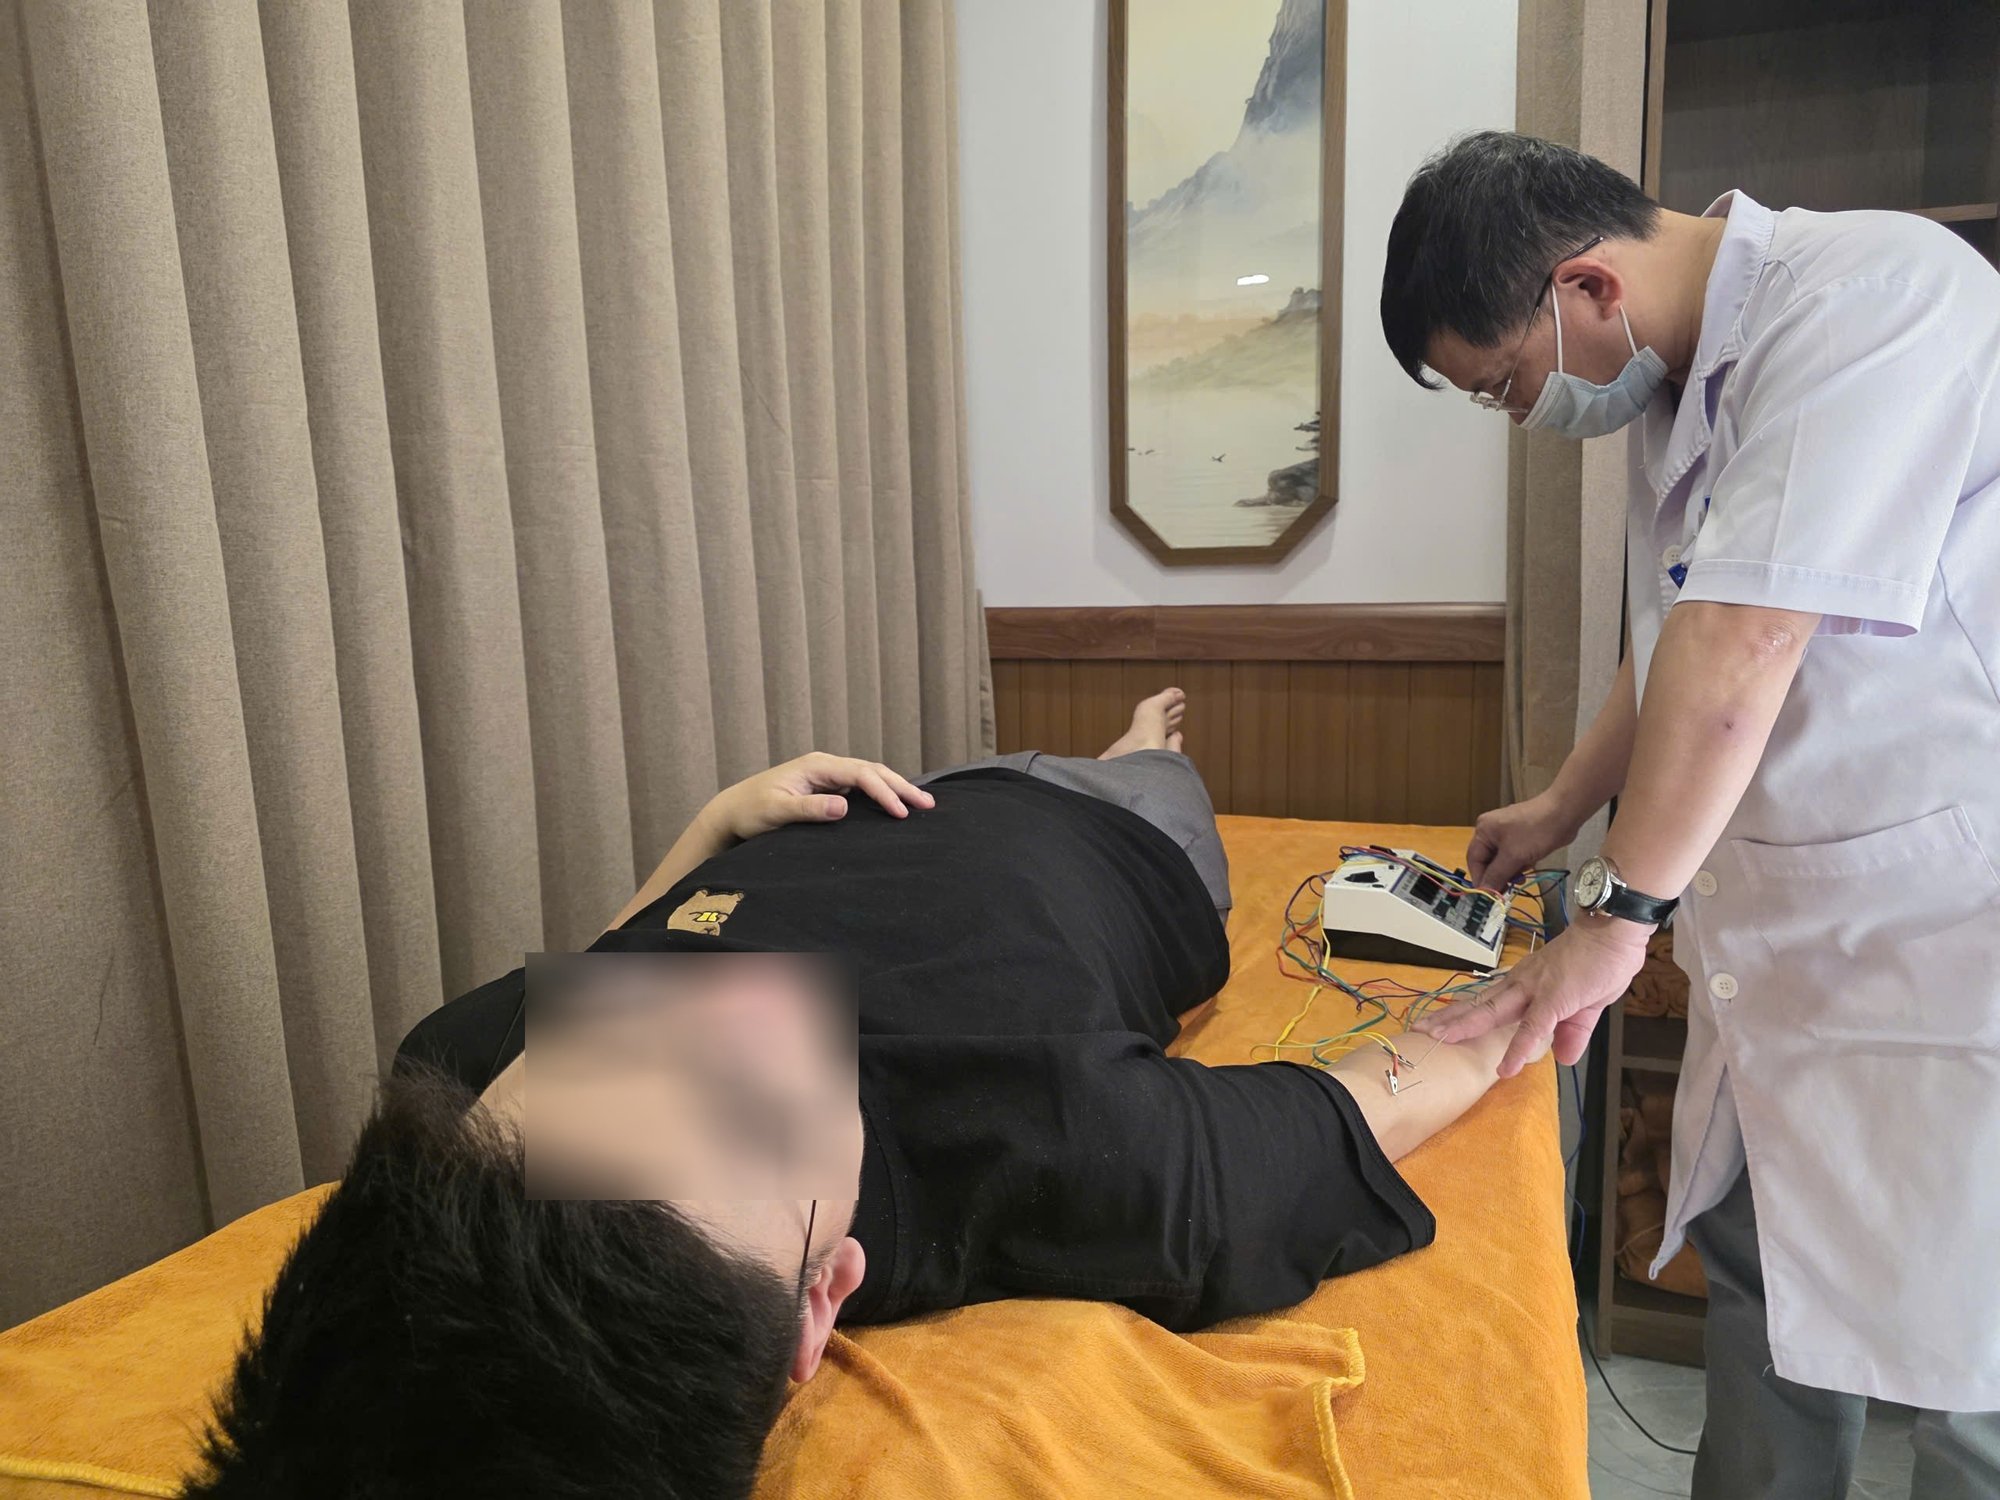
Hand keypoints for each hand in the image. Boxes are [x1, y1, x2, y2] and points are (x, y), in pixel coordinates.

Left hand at [708, 753, 935, 842]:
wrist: (732, 812)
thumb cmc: (751, 811)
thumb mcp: (777, 812)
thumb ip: (810, 809)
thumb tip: (845, 806)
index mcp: (817, 766)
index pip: (861, 774)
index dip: (884, 792)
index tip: (901, 813)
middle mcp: (825, 766)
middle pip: (872, 771)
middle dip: (901, 786)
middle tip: (928, 804)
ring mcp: (827, 776)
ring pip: (869, 777)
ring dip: (895, 789)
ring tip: (921, 804)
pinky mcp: (826, 788)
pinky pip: (860, 788)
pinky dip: (881, 794)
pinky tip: (895, 804)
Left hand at [1411, 917, 1648, 1077]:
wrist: (1614, 930)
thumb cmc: (1599, 961)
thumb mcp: (1586, 1005)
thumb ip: (1572, 1031)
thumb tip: (1563, 1058)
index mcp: (1525, 984)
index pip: (1488, 1001)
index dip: (1463, 1013)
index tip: (1439, 1022)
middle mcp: (1521, 985)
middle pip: (1479, 1006)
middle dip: (1449, 1020)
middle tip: (1420, 1031)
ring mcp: (1535, 990)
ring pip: (1493, 1012)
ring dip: (1464, 1027)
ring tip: (1438, 1040)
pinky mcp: (1554, 999)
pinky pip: (1533, 1027)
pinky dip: (1519, 1048)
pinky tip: (1508, 1068)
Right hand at [1465, 789, 1583, 889]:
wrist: (1564, 813)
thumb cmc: (1535, 832)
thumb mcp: (1513, 856)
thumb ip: (1496, 875)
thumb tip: (1483, 892)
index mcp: (1483, 831)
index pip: (1474, 860)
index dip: (1480, 879)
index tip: (1489, 897)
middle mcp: (1491, 832)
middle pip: (1487, 861)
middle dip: (1497, 875)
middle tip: (1507, 890)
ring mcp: (1506, 834)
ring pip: (1501, 861)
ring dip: (1509, 872)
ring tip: (1521, 878)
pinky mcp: (1520, 837)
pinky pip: (1513, 856)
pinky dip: (1518, 864)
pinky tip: (1528, 866)